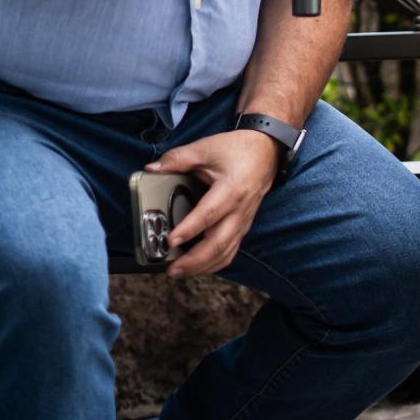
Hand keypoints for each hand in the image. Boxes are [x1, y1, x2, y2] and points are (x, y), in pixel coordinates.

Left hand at [148, 132, 279, 276]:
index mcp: (232, 189)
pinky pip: (230, 251)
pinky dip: (213, 263)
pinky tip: (197, 266)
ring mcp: (243, 222)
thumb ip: (178, 159)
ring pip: (225, 253)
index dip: (189, 229)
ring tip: (179, 271)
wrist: (267, 151)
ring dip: (202, 267)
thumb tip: (153, 168)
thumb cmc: (239, 149)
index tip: (171, 240)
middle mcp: (240, 211)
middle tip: (171, 268)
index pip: (208, 214)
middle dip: (194, 261)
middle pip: (218, 244)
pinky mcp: (242, 227)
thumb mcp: (206, 148)